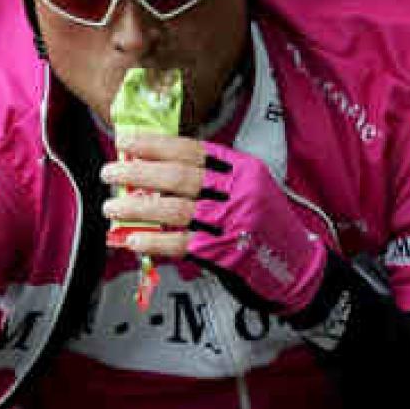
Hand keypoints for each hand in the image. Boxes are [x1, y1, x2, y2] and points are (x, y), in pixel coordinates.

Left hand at [101, 133, 327, 314]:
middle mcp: (239, 192)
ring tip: (111, 207)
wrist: (299, 267)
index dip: (156, 145)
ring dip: (137, 208)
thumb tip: (154, 172)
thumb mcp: (249, 188)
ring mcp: (233, 223)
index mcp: (243, 169)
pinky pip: (181, 244)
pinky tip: (132, 240)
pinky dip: (153, 242)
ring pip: (175, 210)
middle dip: (138, 173)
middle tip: (110, 172)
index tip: (127, 142)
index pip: (192, 149)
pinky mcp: (226, 254)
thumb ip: (211, 179)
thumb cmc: (266, 225)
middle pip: (179, 177)